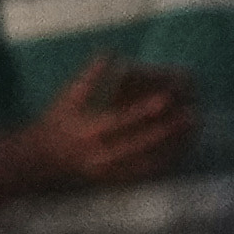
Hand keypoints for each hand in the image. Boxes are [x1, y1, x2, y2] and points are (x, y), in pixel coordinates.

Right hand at [24, 55, 195, 188]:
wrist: (42, 159)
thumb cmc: (57, 121)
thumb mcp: (67, 97)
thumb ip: (89, 76)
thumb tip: (110, 52)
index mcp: (85, 132)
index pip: (119, 121)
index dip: (143, 109)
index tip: (166, 97)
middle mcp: (97, 155)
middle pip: (138, 143)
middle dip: (166, 130)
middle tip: (191, 114)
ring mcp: (109, 172)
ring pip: (147, 161)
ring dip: (172, 146)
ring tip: (191, 132)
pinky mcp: (116, 181)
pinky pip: (146, 174)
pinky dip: (165, 161)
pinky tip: (180, 149)